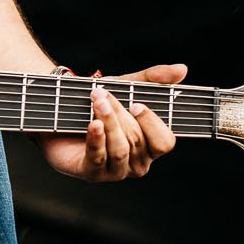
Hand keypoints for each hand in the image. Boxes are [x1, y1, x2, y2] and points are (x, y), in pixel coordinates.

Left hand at [37, 63, 186, 181]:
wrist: (62, 111)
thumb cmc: (100, 104)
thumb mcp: (128, 87)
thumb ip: (154, 79)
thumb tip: (182, 69)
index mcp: (151, 146)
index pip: (165, 142)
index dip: (153, 124)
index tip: (137, 104)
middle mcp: (137, 163)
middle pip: (137, 140)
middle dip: (119, 113)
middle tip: (102, 93)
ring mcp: (115, 172)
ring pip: (120, 149)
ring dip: (108, 122)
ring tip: (96, 101)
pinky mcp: (92, 174)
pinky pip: (98, 158)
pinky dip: (96, 139)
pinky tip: (92, 124)